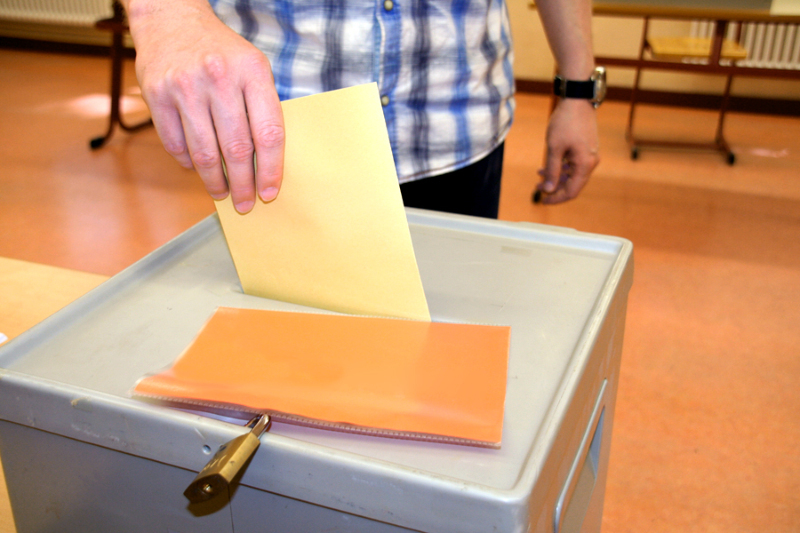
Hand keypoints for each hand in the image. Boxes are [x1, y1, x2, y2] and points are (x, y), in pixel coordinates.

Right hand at [128, 0, 283, 212]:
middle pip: (237, 149)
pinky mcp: (157, 94)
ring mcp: (185, 86)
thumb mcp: (254, 68)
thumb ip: (262, 109)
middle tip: (245, 204)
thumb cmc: (222, 53)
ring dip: (215, 181)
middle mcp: (219, 78)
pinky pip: (176, 144)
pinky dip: (189, 162)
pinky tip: (198, 167)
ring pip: (205, 153)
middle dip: (243, 184)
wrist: (171, 19)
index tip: (269, 193)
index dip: (271, 170)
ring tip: (222, 192)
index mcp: (253, 72)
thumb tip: (266, 164)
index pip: (269, 133)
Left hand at [535, 98, 598, 203]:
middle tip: (537, 188)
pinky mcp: (586, 149)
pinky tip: (546, 166)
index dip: (556, 198)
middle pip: (573, 185)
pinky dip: (561, 168)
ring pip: (572, 175)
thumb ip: (552, 171)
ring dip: (556, 178)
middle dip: (554, 188)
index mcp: (585, 165)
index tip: (542, 200)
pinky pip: (574, 165)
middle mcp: (590, 162)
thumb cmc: (565, 122)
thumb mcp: (554, 148)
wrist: (578, 99)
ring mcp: (589, 155)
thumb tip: (547, 189)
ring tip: (539, 176)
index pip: (571, 192)